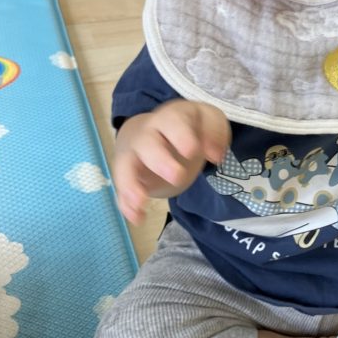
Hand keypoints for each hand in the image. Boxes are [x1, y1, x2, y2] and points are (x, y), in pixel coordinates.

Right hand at [114, 101, 230, 223]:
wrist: (158, 130)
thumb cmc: (189, 128)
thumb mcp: (208, 123)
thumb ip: (215, 134)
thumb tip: (215, 154)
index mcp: (172, 119)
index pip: (174, 121)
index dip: (182, 136)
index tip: (192, 151)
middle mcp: (149, 134)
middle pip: (148, 143)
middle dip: (160, 160)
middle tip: (177, 177)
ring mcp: (135, 154)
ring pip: (125, 165)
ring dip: (131, 184)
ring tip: (139, 203)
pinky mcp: (128, 174)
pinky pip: (122, 188)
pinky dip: (126, 203)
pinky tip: (137, 218)